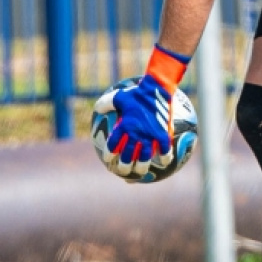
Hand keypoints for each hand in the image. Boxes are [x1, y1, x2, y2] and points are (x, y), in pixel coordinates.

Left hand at [94, 44, 189, 177]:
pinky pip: (164, 148)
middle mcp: (135, 133)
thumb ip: (107, 103)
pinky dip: (164, 156)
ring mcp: (150, 135)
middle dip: (124, 166)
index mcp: (124, 126)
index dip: (110, 154)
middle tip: (123, 171)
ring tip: (141, 173)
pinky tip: (165, 162)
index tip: (108, 160)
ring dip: (142, 166)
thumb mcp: (119, 96)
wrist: (158, 88)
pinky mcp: (163, 133)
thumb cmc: (138, 92)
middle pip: (128, 155)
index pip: (114, 145)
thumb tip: (96, 108)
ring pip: (145, 156)